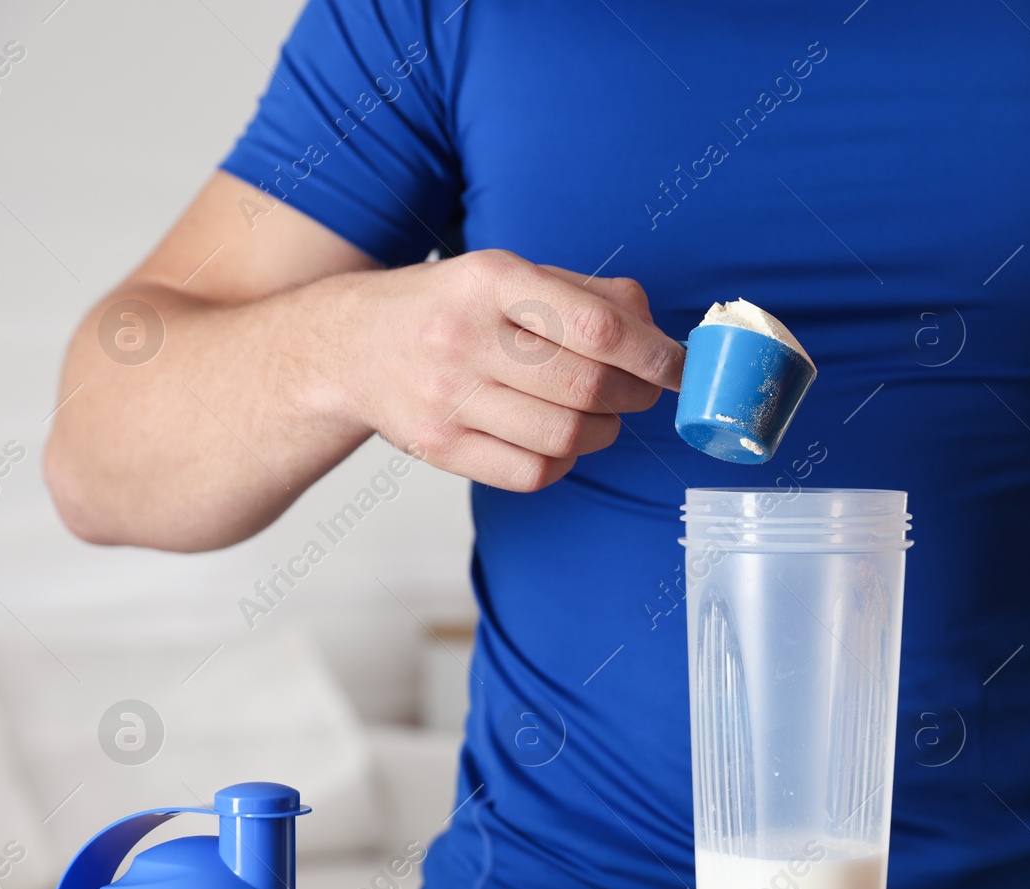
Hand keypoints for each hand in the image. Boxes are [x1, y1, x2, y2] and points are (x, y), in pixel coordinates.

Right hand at [349, 249, 683, 490]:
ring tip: (601, 413)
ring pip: (566, 436)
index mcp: (490, 281)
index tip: (681, 368)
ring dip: (605, 431)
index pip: (597, 327)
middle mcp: (463, 338)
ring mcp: (446, 398)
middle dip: (636, 395)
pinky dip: (565, 460)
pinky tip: (559, 437)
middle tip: (645, 391)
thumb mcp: (510, 275)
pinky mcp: (438, 448)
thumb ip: (588, 295)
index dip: (654, 355)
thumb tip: (656, 332)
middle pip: (587, 387)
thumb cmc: (449, 308)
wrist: (349, 347)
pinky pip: (533, 472)